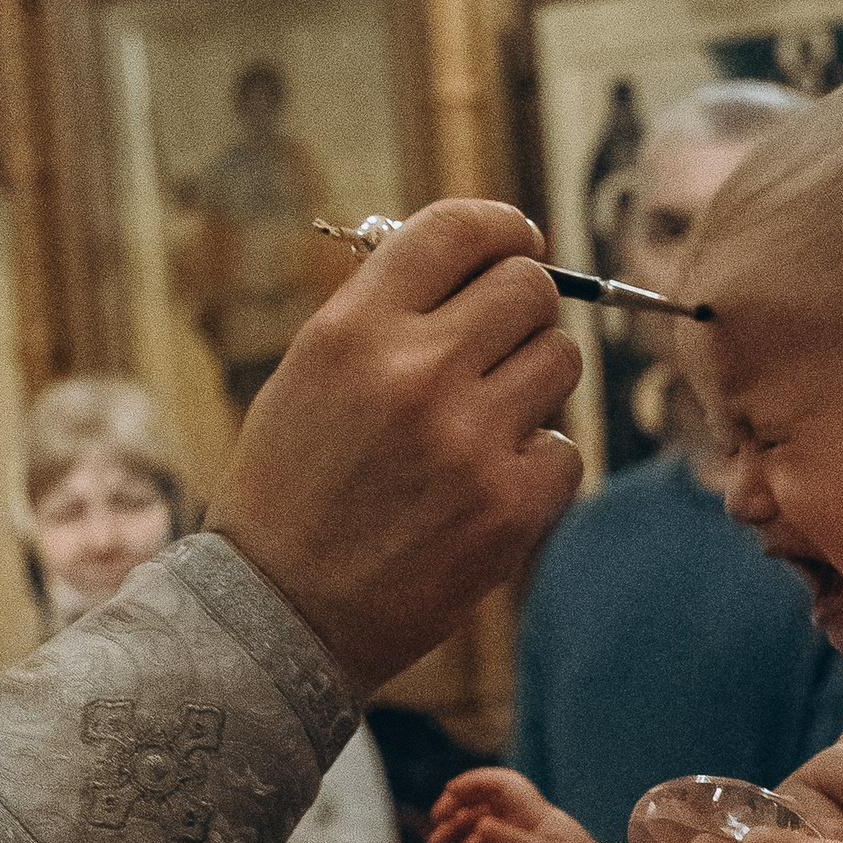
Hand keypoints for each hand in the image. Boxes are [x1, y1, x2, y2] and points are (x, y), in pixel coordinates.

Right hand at [208, 201, 581, 695]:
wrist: (279, 614)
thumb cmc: (290, 491)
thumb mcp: (307, 376)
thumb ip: (383, 313)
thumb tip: (473, 261)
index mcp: (355, 328)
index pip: (460, 228)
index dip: (504, 228)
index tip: (517, 244)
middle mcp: (414, 371)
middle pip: (528, 287)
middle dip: (523, 310)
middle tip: (499, 346)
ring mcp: (468, 439)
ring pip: (561, 361)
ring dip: (534, 384)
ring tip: (485, 424)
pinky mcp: (507, 506)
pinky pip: (564, 447)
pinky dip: (536, 465)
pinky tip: (484, 489)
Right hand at [429, 767, 661, 842]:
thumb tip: (478, 825)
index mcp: (535, 816)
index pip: (501, 784)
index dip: (474, 782)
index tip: (449, 792)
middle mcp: (529, 822)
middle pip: (487, 801)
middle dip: (459, 806)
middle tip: (436, 822)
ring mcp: (526, 839)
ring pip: (485, 824)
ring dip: (460, 830)